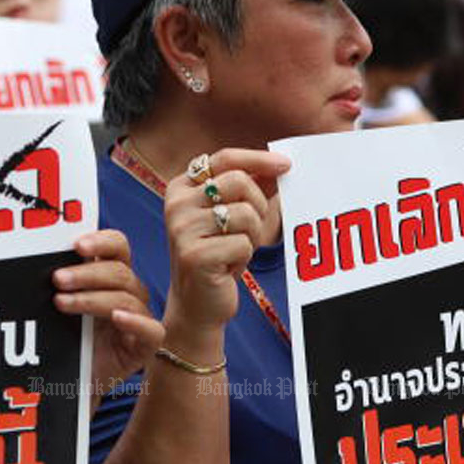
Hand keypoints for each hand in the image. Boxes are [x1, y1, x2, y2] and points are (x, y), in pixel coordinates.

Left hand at [52, 230, 163, 394]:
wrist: (70, 381)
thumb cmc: (66, 338)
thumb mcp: (59, 304)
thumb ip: (58, 283)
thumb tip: (35, 260)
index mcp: (111, 274)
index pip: (117, 246)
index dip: (102, 241)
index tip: (77, 245)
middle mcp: (129, 292)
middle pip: (120, 271)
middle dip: (87, 273)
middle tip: (58, 279)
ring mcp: (139, 319)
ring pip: (127, 299)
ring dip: (92, 298)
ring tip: (61, 303)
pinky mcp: (144, 346)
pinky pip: (152, 330)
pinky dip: (136, 321)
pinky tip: (116, 318)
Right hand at [164, 150, 289, 336]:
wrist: (196, 304)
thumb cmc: (218, 255)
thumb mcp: (231, 216)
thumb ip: (251, 187)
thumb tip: (279, 165)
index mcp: (181, 187)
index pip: (225, 158)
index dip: (259, 159)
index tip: (286, 164)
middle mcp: (176, 204)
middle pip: (239, 181)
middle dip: (258, 205)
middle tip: (250, 229)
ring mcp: (182, 230)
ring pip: (245, 214)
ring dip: (251, 236)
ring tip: (234, 250)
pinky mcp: (194, 256)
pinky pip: (243, 244)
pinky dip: (245, 257)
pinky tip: (228, 268)